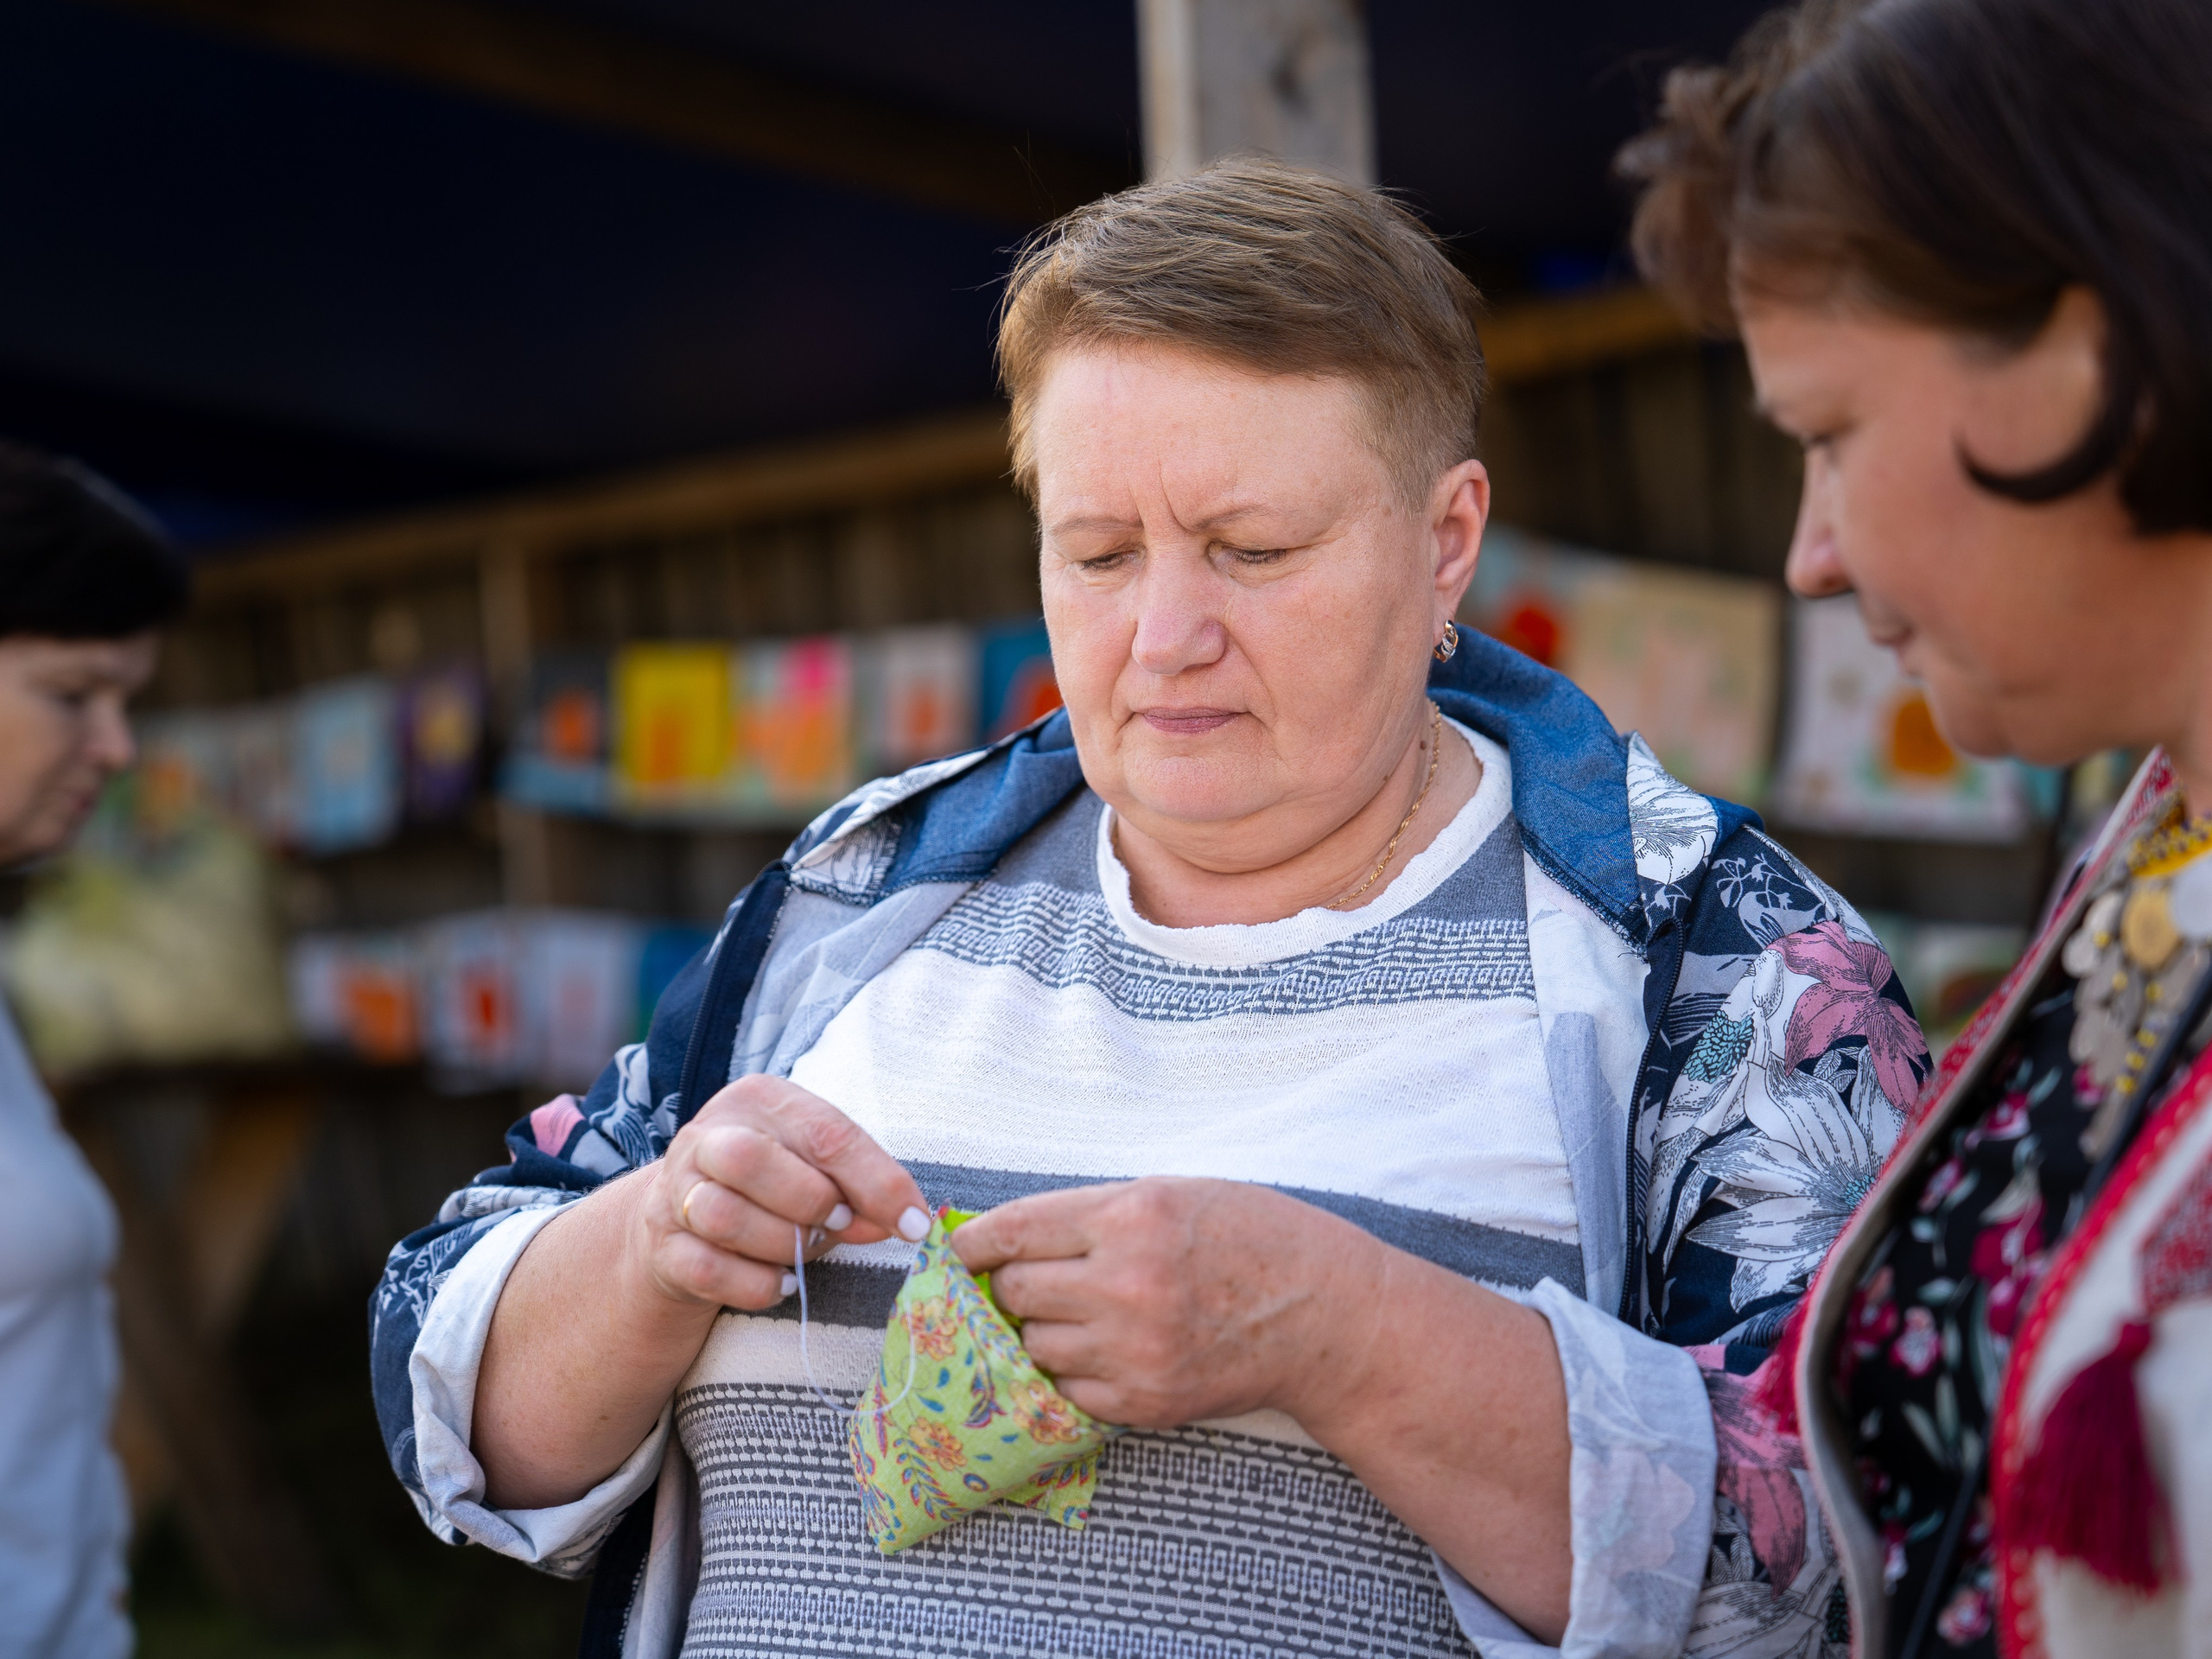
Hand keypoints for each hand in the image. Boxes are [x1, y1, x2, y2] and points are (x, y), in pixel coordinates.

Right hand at [631, 1074, 928, 1311]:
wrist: (685, 1226)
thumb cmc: (772, 1191)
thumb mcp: (820, 1173)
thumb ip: (861, 1191)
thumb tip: (906, 1222)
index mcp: (758, 1100)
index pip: (825, 1132)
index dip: (877, 1181)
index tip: (914, 1223)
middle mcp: (707, 1135)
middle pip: (750, 1159)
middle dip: (809, 1202)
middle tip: (839, 1227)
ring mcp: (675, 1191)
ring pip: (722, 1216)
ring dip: (782, 1245)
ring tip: (804, 1254)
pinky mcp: (662, 1247)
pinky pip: (708, 1270)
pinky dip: (755, 1284)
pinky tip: (778, 1282)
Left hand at [950, 1177, 1389, 1431]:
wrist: (1327, 1316)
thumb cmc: (1253, 1238)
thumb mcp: (1172, 1194)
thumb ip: (1090, 1214)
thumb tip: (1009, 1237)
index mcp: (1131, 1217)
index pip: (1014, 1230)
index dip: (973, 1242)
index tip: (954, 1249)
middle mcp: (1126, 1283)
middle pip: (1015, 1291)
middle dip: (1013, 1286)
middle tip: (1033, 1282)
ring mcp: (1134, 1349)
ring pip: (1036, 1344)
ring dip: (1043, 1331)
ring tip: (1082, 1316)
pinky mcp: (1144, 1401)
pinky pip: (1069, 1390)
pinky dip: (1075, 1373)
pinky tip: (1106, 1352)